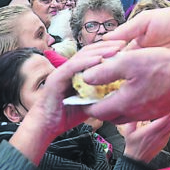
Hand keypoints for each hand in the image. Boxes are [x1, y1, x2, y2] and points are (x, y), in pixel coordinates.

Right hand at [11, 42, 120, 163]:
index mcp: (76, 73)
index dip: (108, 50)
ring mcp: (62, 71)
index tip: (124, 49)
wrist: (45, 126)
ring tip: (115, 49)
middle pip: (89, 51)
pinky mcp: (57, 77)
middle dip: (107, 46)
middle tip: (124, 44)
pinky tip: (99, 59)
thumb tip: (118, 93)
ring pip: (82, 56)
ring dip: (100, 51)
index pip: (93, 56)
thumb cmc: (65, 116)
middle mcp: (69, 69)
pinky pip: (73, 66)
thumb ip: (98, 96)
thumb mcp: (87, 103)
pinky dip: (86, 62)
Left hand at [80, 42, 169, 123]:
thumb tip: (86, 78)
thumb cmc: (160, 64)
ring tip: (113, 92)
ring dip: (117, 105)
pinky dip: (132, 103)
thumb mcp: (127, 61)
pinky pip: (140, 110)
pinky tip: (135, 90)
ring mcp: (150, 113)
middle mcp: (136, 113)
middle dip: (101, 107)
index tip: (79, 99)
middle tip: (94, 96)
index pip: (98, 111)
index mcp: (125, 103)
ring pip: (127, 114)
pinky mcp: (161, 109)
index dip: (86, 105)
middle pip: (111, 116)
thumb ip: (103, 71)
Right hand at [120, 108, 169, 164]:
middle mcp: (158, 135)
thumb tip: (133, 109)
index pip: (164, 120)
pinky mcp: (164, 141)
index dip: (169, 112)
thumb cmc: (133, 146)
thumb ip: (132, 120)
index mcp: (150, 131)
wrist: (136, 159)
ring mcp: (162, 139)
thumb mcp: (128, 131)